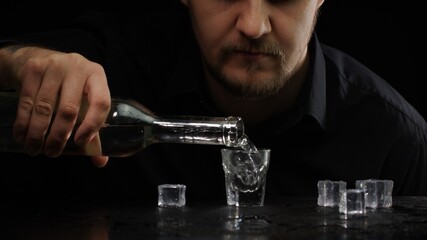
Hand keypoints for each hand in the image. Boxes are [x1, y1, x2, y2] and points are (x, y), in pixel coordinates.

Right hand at [0, 46, 110, 166]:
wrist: (38, 59)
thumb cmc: (68, 88)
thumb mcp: (85, 101)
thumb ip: (93, 130)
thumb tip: (100, 161)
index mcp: (97, 76)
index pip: (101, 102)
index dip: (92, 125)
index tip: (80, 143)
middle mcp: (78, 67)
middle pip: (69, 108)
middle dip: (59, 136)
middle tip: (52, 153)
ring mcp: (54, 65)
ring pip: (45, 107)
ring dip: (38, 134)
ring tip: (35, 150)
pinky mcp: (33, 68)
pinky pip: (26, 101)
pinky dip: (23, 123)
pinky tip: (22, 137)